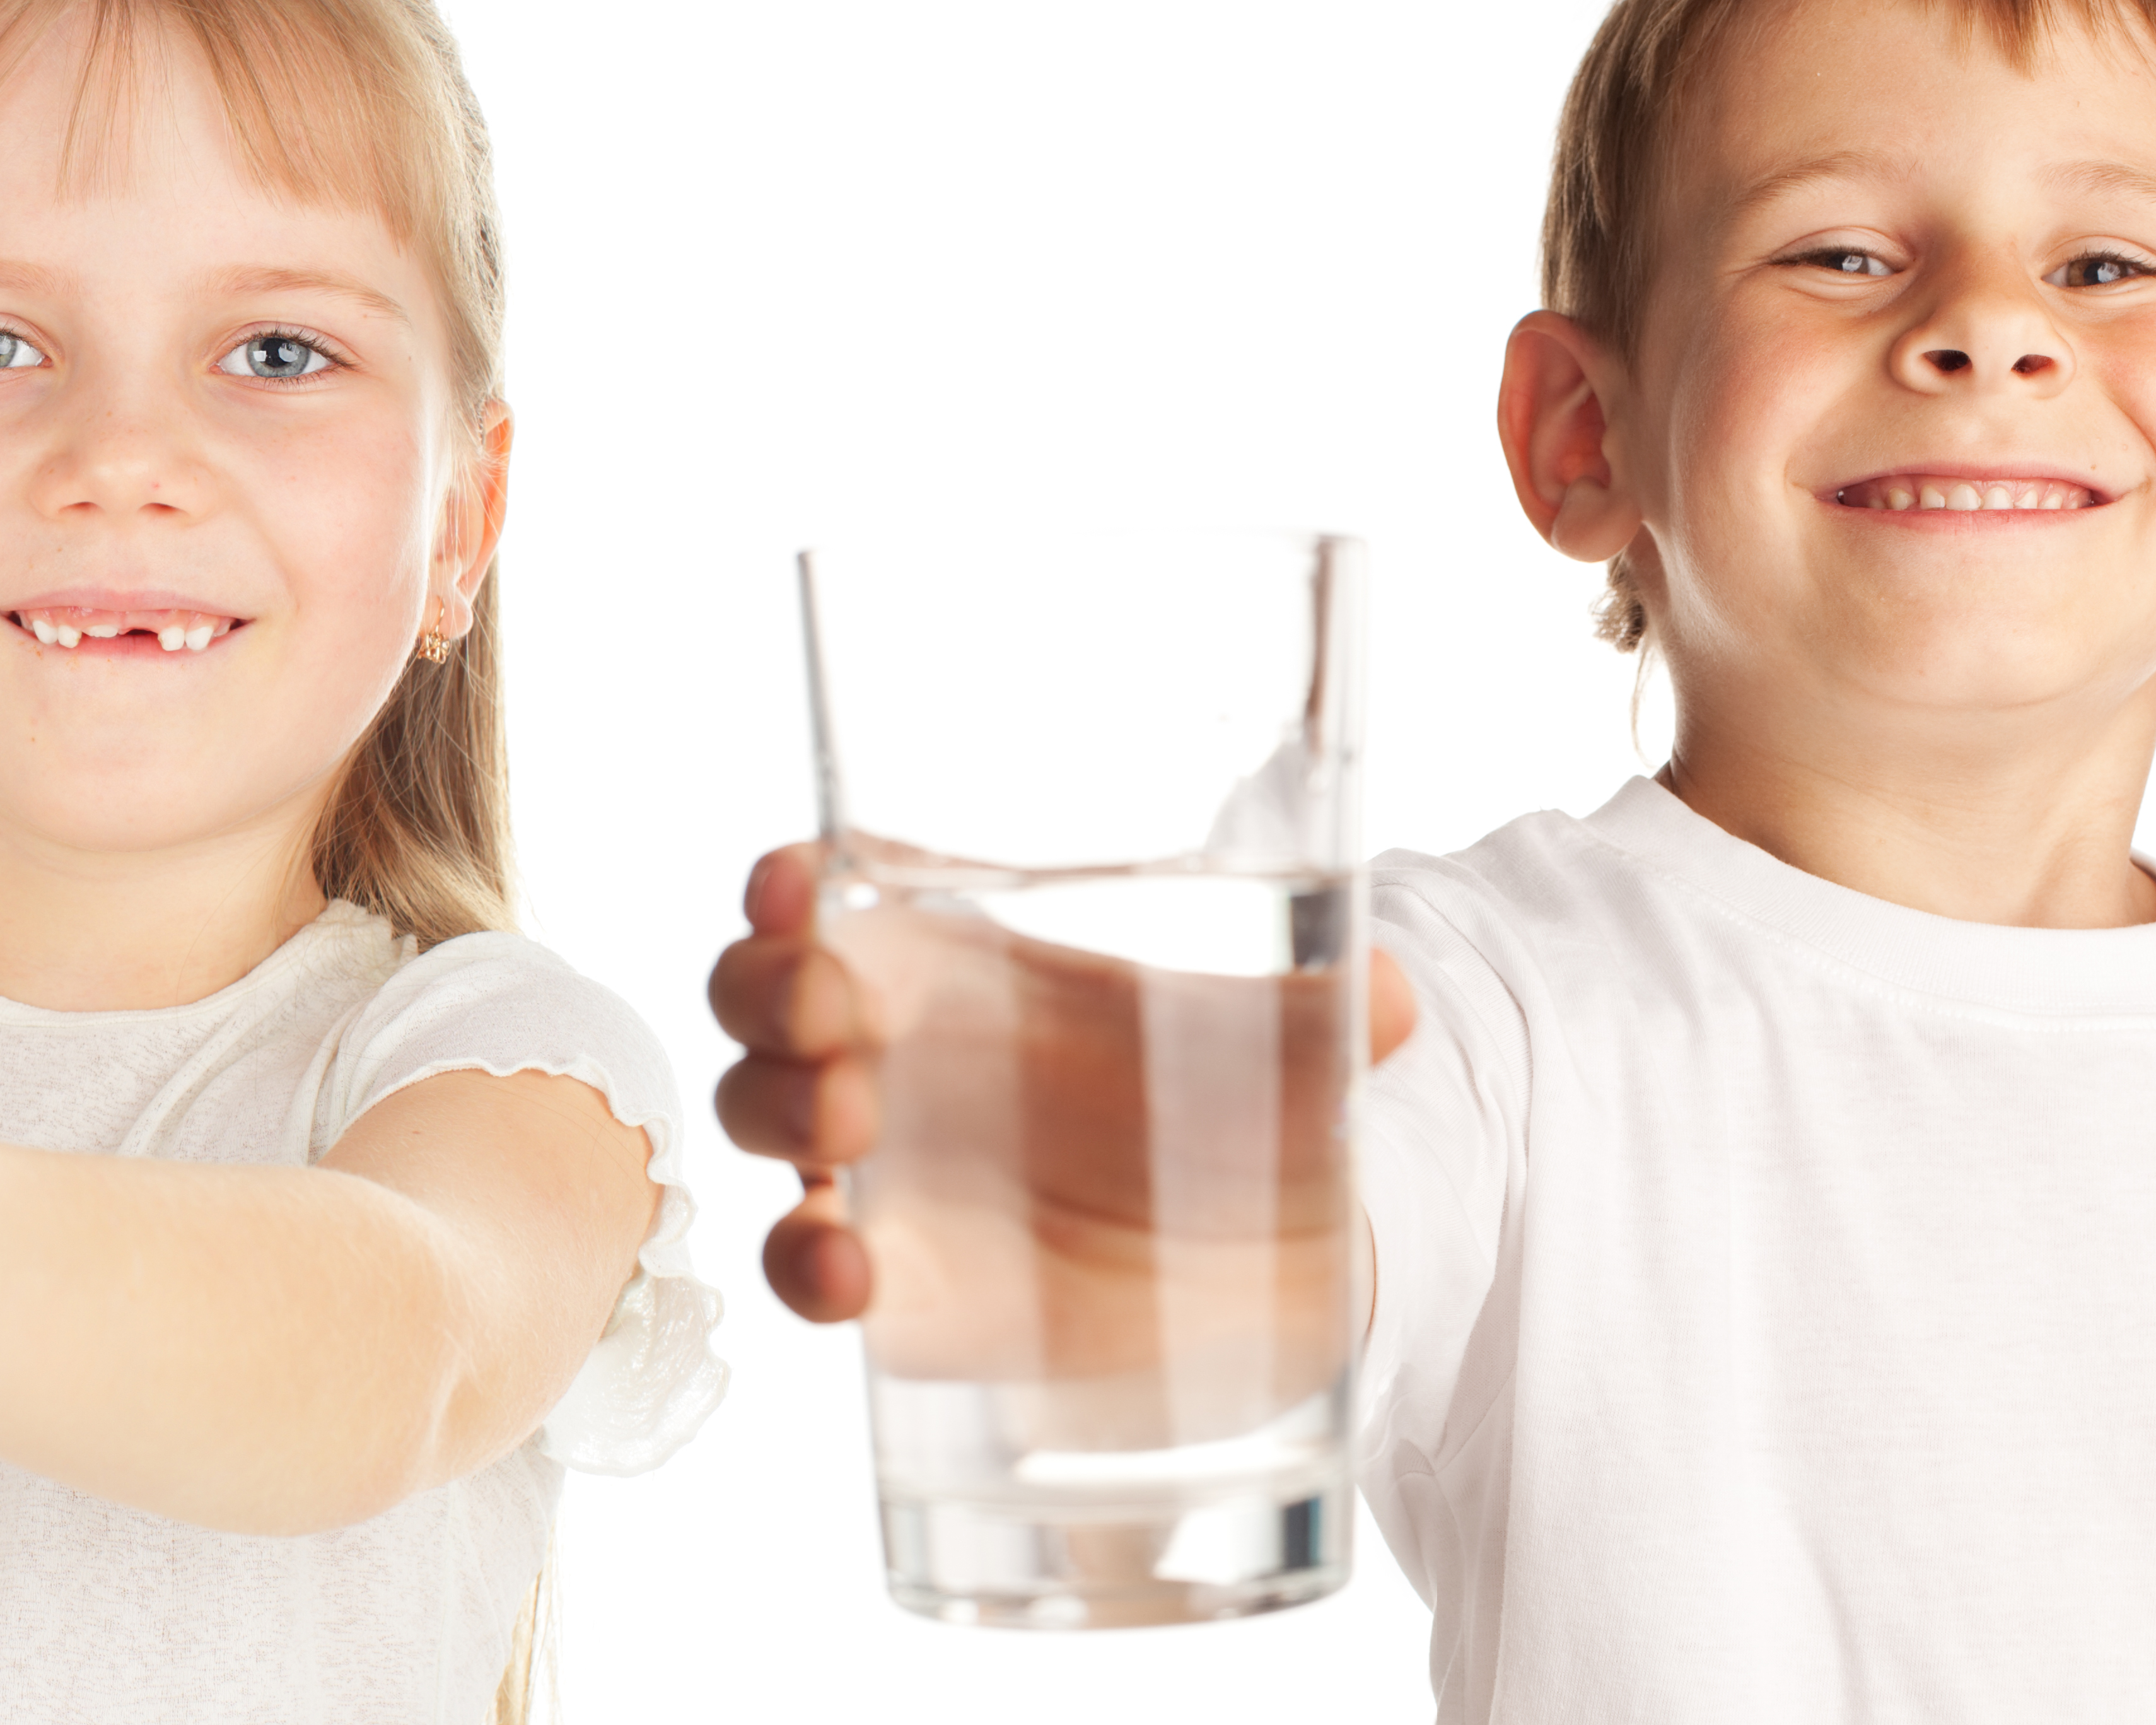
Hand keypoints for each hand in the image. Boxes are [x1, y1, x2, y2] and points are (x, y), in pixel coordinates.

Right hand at [705, 840, 1418, 1324]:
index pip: (820, 899)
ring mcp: (868, 1169)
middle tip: (832, 1018)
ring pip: (758, 1118)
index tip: (796, 878)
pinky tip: (844, 1266)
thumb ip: (1326, 1023)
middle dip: (766, 994)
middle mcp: (882, 1053)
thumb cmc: (1214, 1116)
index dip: (782, 886)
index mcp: (944, 964)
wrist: (1240, 1266)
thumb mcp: (1278, 1059)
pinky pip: (802, 1264)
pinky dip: (803, 1263)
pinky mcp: (888, 1277)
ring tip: (846, 1135)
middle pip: (758, 999)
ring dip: (777, 1114)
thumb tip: (1398, 995)